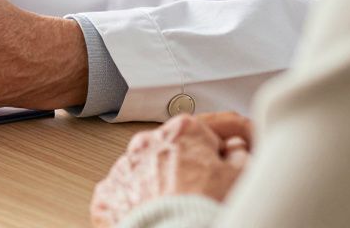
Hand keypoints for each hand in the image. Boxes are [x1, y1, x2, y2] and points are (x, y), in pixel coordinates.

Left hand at [90, 113, 252, 227]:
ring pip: (143, 172)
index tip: (219, 168)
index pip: (201, 133)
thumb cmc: (205, 209)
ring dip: (157, 186)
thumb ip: (239, 155)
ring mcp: (123, 168)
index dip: (214, 154)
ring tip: (175, 209)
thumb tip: (236, 149)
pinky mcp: (107, 194)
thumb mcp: (242, 178)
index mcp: (181, 132)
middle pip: (168, 151)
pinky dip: (134, 205)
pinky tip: (152, 217)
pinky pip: (122, 194)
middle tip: (198, 194)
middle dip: (182, 167)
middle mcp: (147, 143)